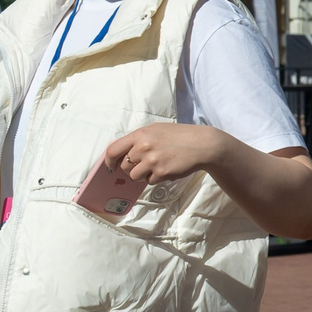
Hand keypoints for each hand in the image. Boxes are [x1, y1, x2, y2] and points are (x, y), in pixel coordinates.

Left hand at [103, 122, 226, 188]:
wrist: (203, 145)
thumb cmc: (180, 136)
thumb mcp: (156, 130)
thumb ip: (139, 139)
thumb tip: (123, 153)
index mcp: (140, 135)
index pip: (113, 150)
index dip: (108, 160)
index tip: (111, 166)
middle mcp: (143, 148)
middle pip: (125, 166)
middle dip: (132, 168)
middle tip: (144, 164)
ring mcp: (152, 161)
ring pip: (135, 176)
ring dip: (143, 175)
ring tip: (157, 166)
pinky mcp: (162, 173)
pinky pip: (150, 181)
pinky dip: (156, 178)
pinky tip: (167, 169)